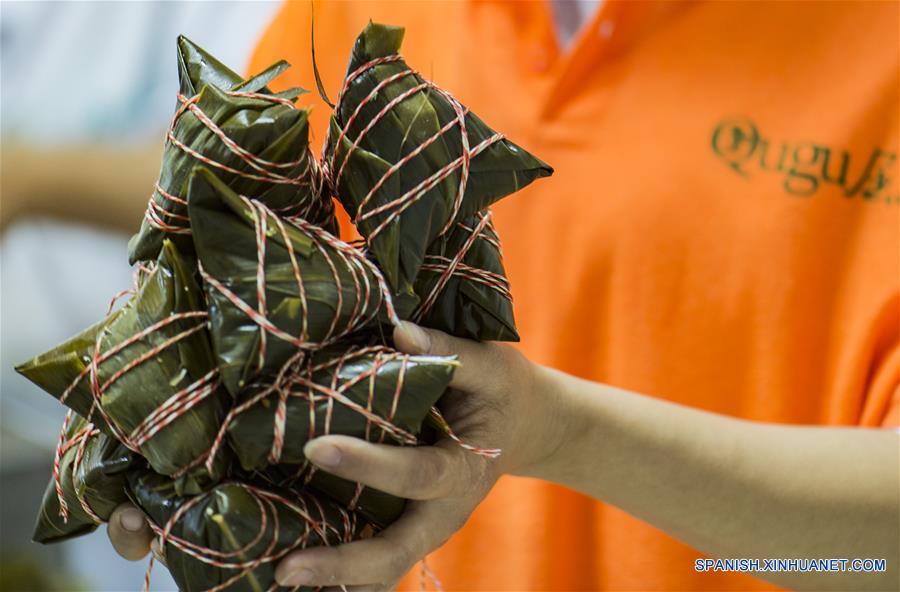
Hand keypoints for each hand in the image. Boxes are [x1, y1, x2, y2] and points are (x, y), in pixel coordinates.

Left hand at [106, 321, 561, 588]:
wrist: (526, 426)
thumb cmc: (503, 392)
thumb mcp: (492, 367)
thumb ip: (451, 351)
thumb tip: (400, 332)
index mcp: (463, 469)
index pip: (415, 474)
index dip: (368, 465)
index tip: (316, 446)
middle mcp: (444, 510)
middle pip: (396, 553)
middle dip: (344, 564)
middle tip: (287, 568)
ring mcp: (426, 524)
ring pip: (383, 567)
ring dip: (336, 577)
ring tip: (279, 577)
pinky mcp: (408, 521)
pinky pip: (375, 555)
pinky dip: (340, 568)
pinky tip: (293, 563)